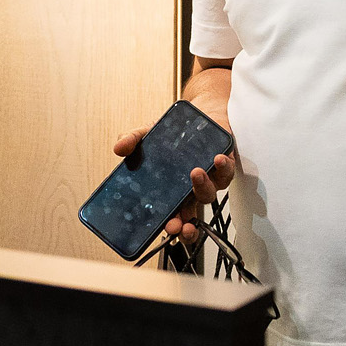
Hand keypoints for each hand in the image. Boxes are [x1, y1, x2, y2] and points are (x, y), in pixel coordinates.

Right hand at [108, 128, 236, 248]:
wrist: (198, 116)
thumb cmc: (174, 134)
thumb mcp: (147, 135)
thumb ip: (132, 141)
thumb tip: (118, 147)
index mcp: (173, 191)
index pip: (173, 216)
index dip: (173, 227)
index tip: (167, 230)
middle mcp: (191, 190)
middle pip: (191, 216)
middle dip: (187, 225)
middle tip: (180, 224)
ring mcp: (208, 180)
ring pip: (207, 195)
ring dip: (201, 188)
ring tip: (195, 173)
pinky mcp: (224, 167)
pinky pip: (226, 172)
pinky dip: (223, 167)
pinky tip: (216, 159)